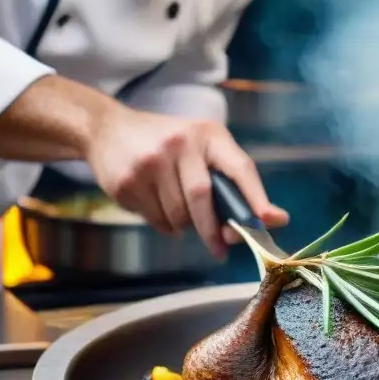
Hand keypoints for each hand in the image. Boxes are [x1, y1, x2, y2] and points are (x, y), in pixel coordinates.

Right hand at [85, 104, 288, 258]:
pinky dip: (164, 224)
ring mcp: (150, 161)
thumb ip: (233, 181)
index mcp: (208, 135)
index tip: (270, 220)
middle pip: (202, 198)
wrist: (106, 129)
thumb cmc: (167, 144)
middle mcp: (179, 143)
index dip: (256, 197)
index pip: (239, 167)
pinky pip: (156, 219)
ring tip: (180, 213)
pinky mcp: (128, 181)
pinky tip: (157, 206)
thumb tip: (272, 220)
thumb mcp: (201, 147)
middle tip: (220, 250)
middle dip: (212, 230)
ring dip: (184, 225)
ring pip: (178, 215)